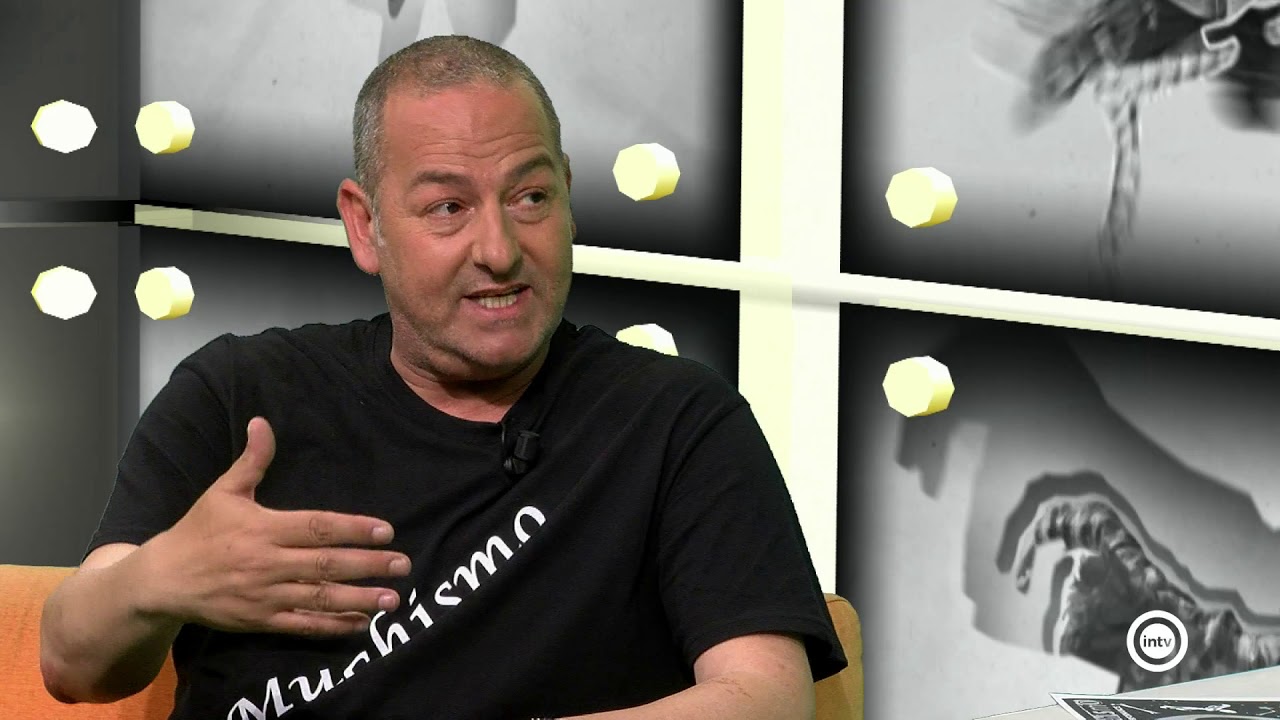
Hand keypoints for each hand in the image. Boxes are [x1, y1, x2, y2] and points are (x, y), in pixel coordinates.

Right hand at [143, 417, 410, 635]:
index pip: (317, 527)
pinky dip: (332, 626)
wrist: (162, 581)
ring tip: (392, 599)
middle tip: (403, 565)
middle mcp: (268, 563)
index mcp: (264, 528)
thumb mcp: (223, 491)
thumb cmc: (198, 531)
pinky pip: (303, 625)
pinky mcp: (260, 621)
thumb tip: (263, 422)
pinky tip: (361, 623)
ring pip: (319, 598)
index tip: (385, 531)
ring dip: (359, 599)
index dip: (353, 529)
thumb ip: (252, 461)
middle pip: (326, 564)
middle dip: (368, 565)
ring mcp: (265, 596)